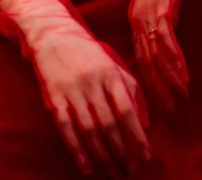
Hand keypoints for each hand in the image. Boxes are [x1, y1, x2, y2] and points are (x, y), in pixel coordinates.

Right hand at [30, 24, 152, 177]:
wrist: (55, 35)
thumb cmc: (90, 53)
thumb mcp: (115, 64)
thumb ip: (133, 90)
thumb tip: (146, 123)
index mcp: (110, 73)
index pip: (126, 109)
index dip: (137, 135)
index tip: (146, 156)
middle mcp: (92, 82)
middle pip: (109, 124)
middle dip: (121, 151)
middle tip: (129, 172)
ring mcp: (72, 90)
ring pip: (89, 130)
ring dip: (102, 155)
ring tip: (113, 173)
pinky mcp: (54, 97)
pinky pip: (66, 128)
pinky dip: (77, 150)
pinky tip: (87, 166)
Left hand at [128, 0, 189, 111]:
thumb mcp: (158, 0)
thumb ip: (159, 19)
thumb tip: (167, 35)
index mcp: (135, 20)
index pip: (140, 57)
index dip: (147, 79)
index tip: (156, 99)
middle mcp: (138, 21)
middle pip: (146, 62)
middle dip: (157, 87)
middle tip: (167, 109)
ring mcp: (148, 17)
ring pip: (156, 57)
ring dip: (169, 79)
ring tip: (179, 97)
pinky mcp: (162, 12)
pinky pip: (168, 43)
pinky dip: (176, 62)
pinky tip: (183, 76)